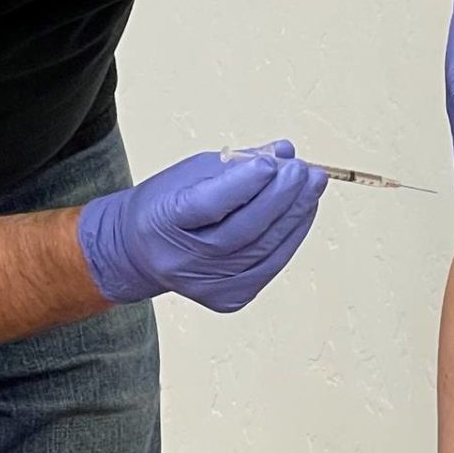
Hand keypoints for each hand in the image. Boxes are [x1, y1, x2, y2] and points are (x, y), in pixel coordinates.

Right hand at [77, 146, 326, 312]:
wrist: (141, 252)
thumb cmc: (168, 205)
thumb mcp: (192, 173)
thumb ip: (239, 163)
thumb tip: (284, 153)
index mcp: (163, 221)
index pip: (209, 204)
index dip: (244, 183)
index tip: (273, 162)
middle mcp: (183, 261)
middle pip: (244, 231)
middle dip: (282, 198)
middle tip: (306, 172)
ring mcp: (206, 286)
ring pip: (263, 251)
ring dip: (296, 217)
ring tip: (313, 187)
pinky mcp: (227, 299)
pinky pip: (269, 267)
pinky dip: (291, 238)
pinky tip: (303, 213)